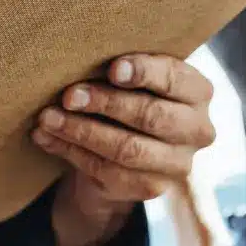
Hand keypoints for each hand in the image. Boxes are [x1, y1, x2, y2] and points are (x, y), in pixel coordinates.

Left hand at [32, 54, 215, 245]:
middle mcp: (198, 130)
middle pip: (150, 115)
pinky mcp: (152, 188)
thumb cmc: (132, 94)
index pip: (174, 80)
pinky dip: (72, 152)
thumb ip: (124, 69)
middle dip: (104, 103)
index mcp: (198, 92)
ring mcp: (178, 164)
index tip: (113, 69)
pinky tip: (47, 137)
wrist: (129, 151)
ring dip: (81, 131)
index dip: (144, 73)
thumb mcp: (138, 78)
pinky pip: (107, 170)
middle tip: (68, 95)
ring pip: (126, 148)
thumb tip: (84, 56)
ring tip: (48, 117)